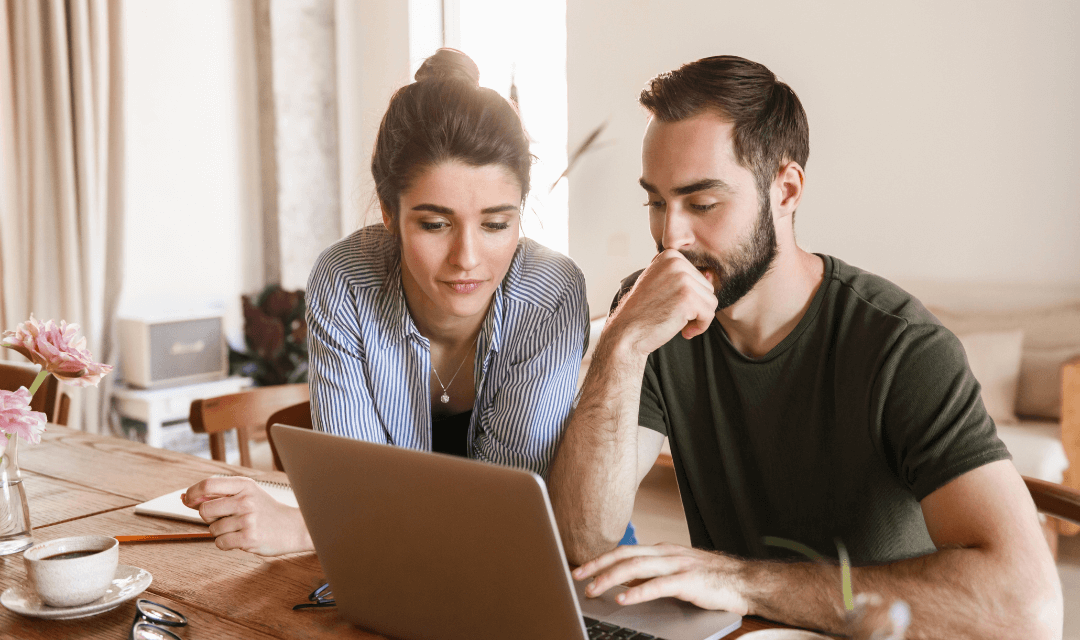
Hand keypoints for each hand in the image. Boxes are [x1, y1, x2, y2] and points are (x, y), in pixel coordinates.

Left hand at [181, 476, 312, 555]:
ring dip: (220, 532)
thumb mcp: (248, 494)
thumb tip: (184, 498)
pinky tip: (240, 538)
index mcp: (245, 485)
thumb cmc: (266, 511)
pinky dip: (225, 543)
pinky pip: (220, 543)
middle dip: (207, 517)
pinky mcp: (248, 538)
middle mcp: (246, 500)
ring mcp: (247, 520)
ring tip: (238, 528)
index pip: (208, 484)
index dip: (193, 493)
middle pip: (205, 510)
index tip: (188, 499)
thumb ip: (219, 495)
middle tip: (222, 518)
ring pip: (212, 529)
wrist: (293, 527)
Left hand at [572, 543, 749, 613]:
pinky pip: (658, 585)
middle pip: (625, 556)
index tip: (582, 569)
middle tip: (577, 577)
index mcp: (663, 550)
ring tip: (593, 589)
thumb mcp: (678, 571)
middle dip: (597, 566)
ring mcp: (678, 565)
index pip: (625, 551)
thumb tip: (626, 584)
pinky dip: (637, 593)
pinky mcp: (688, 581)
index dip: (601, 559)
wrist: (746, 581)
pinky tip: (623, 600)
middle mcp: (667, 553)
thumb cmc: (712, 579)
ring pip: (636, 568)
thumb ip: (654, 574)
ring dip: (610, 579)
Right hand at [607, 250, 716, 356]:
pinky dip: (700, 327)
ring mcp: (682, 278)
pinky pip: (709, 314)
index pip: (698, 277)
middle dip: (695, 307)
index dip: (688, 297)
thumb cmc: (644, 312)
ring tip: (678, 323)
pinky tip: (683, 332)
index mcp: (669, 255)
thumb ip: (681, 277)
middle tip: (674, 317)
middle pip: (707, 288)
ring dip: (698, 317)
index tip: (671, 306)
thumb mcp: (660, 284)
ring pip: (711, 301)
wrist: (627, 332)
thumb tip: (711, 275)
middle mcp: (676, 262)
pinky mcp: (688, 297)